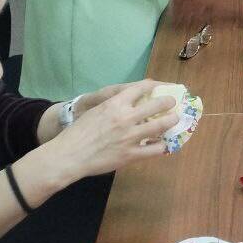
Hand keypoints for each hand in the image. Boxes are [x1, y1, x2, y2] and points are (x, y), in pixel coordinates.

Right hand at [45, 81, 178, 182]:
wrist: (68, 156)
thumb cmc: (78, 133)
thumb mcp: (95, 111)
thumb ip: (114, 106)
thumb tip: (128, 103)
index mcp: (115, 104)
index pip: (141, 88)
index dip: (154, 85)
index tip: (160, 87)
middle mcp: (126, 117)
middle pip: (158, 104)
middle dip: (169, 102)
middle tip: (172, 103)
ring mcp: (131, 136)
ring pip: (162, 125)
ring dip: (172, 121)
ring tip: (174, 120)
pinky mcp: (131, 154)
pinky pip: (156, 149)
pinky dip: (162, 146)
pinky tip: (163, 144)